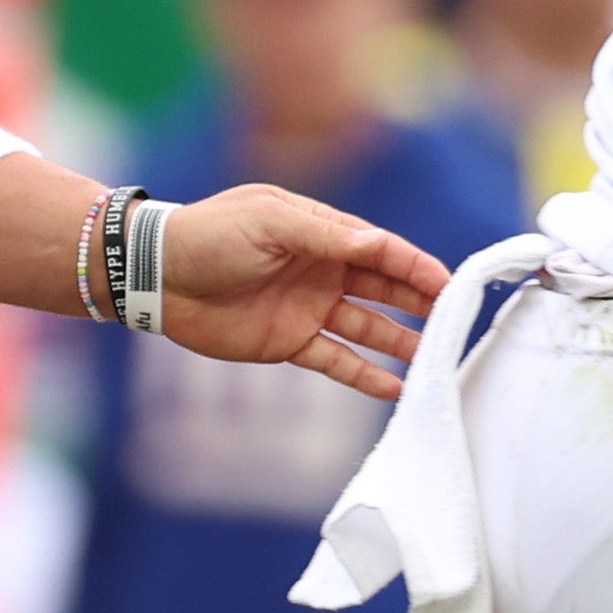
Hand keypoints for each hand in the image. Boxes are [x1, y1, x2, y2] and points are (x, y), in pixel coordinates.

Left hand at [146, 187, 444, 398]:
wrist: (155, 276)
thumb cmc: (209, 235)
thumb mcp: (270, 224)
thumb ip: (327, 237)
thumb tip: (382, 246)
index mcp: (320, 232)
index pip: (381, 250)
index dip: (416, 265)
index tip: (451, 284)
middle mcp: (322, 270)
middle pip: (384, 288)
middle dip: (421, 302)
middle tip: (457, 320)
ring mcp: (308, 307)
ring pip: (368, 326)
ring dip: (401, 341)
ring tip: (437, 358)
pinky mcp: (289, 342)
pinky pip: (337, 360)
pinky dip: (365, 375)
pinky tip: (396, 389)